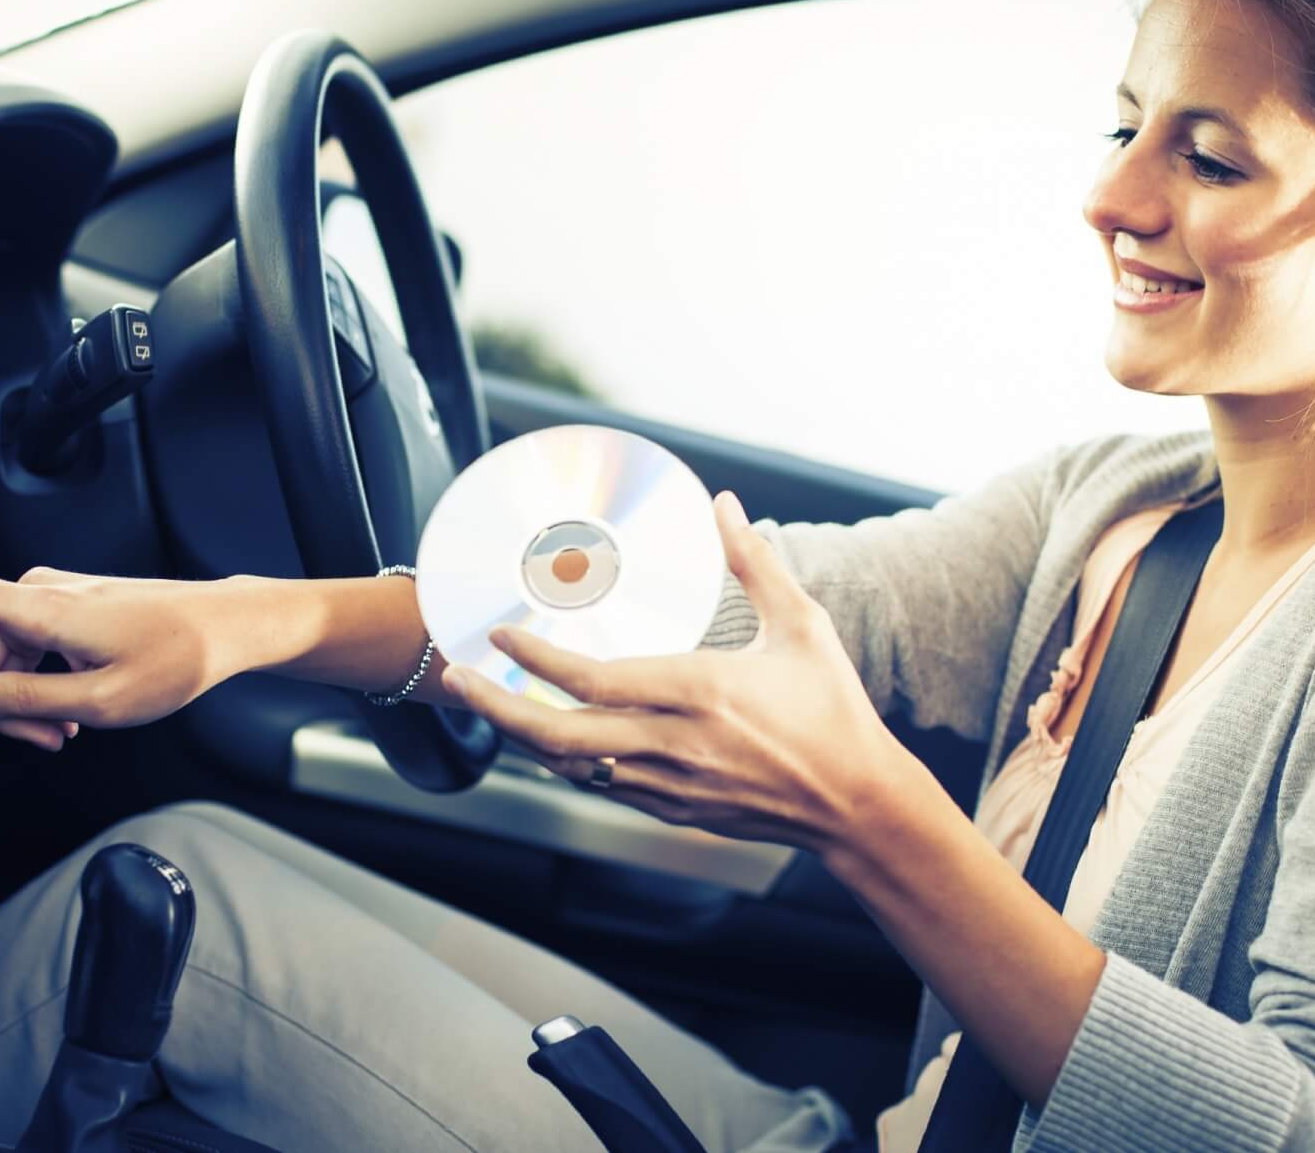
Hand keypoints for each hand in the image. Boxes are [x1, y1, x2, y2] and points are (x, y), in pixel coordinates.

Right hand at [0, 542, 257, 750]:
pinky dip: (40, 685)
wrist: (224, 628)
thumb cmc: (177, 658)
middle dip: (1, 707)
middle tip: (55, 734)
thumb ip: (25, 701)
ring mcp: (48, 598)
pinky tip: (75, 705)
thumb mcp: (102, 702)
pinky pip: (22, 654)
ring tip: (74, 723)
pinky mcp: (60, 608)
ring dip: (25, 702)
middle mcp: (36, 593)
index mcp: (39, 608)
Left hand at [437, 491, 918, 852]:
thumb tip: (725, 504)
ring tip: (489, 700)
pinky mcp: (673, 810)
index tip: (500, 632)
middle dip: (498, 707)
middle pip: (559, 736)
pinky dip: (563, 762)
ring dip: (522, 735)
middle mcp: (674, 745)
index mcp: (700, 692)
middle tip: (459, 676)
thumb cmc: (832, 710)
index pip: (593, 682)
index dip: (536, 658)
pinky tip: (546, 737)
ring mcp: (669, 786)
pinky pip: (599, 786)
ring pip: (571, 767)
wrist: (856, 804)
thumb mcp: (801, 626)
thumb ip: (755, 562)